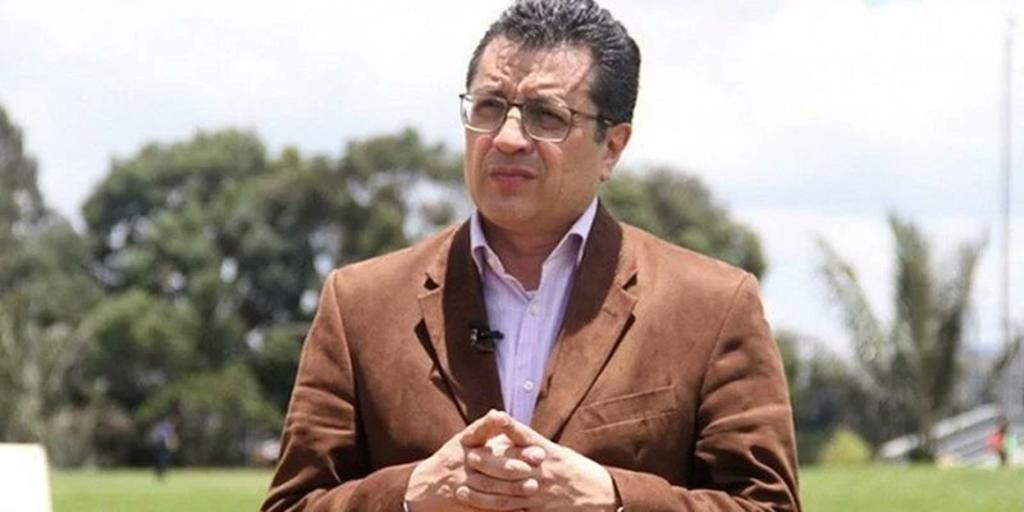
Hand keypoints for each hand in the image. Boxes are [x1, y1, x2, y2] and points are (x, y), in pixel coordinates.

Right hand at [405, 410, 541, 511]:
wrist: (422, 490)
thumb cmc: (448, 461)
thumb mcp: (462, 441)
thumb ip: (483, 429)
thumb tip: (501, 415)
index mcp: (464, 446)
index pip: (485, 437)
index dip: (506, 436)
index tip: (531, 443)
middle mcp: (463, 464)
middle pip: (491, 463)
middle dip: (515, 463)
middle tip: (538, 462)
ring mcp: (464, 486)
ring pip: (491, 487)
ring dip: (513, 487)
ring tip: (533, 486)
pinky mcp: (466, 505)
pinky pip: (486, 508)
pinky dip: (504, 509)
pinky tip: (522, 509)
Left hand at [456, 412, 620, 511]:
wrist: (604, 497)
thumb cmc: (580, 472)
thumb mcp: (560, 453)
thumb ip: (535, 445)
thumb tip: (509, 434)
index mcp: (549, 453)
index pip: (522, 440)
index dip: (502, 434)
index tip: (483, 431)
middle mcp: (543, 472)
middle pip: (509, 467)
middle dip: (486, 464)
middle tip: (466, 459)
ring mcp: (541, 493)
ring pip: (507, 493)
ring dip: (483, 493)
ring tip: (463, 491)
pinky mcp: (540, 510)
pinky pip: (514, 511)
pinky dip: (497, 511)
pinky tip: (481, 510)